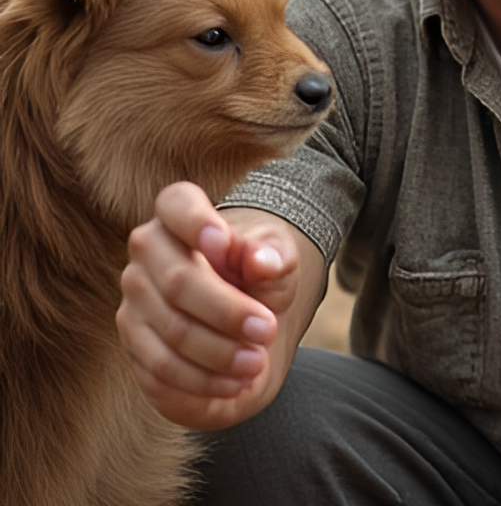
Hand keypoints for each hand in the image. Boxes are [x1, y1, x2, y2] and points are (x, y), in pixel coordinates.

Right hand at [117, 181, 323, 429]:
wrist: (246, 323)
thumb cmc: (260, 277)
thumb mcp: (279, 261)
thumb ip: (272, 255)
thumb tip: (260, 260)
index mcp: (179, 216)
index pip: (176, 204)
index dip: (195, 222)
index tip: (224, 243)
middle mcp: (147, 254)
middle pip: (178, 281)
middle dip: (228, 311)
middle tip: (269, 329)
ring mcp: (134, 302)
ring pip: (171, 332)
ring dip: (219, 353)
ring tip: (257, 363)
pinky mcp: (135, 348)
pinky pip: (162, 372)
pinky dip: (204, 382)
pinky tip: (238, 384)